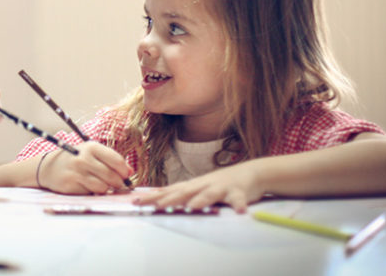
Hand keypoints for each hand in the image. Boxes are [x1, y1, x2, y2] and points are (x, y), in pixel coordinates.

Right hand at [38, 142, 132, 194]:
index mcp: (91, 147)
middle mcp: (84, 158)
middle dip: (118, 183)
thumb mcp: (91, 153)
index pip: (116, 160)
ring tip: (101, 184)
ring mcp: (77, 172)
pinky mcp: (72, 185)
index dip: (124, 170)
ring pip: (103, 187)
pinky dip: (94, 192)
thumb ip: (110, 160)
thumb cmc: (75, 159)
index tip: (126, 175)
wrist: (49, 167)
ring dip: (106, 188)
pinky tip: (88, 186)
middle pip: (112, 176)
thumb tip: (130, 172)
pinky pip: (92, 193)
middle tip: (117, 184)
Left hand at [133, 161, 262, 213]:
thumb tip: (156, 199)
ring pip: (208, 194)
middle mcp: (203, 185)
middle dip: (170, 199)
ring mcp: (220, 187)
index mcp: (192, 186)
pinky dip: (238, 205)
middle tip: (156, 206)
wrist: (250, 173)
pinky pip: (238, 200)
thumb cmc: (219, 184)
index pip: (168, 192)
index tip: (135, 202)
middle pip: (184, 192)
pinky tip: (239, 212)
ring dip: (200, 200)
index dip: (152, 197)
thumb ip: (180, 194)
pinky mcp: (238, 192)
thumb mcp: (197, 188)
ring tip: (190, 207)